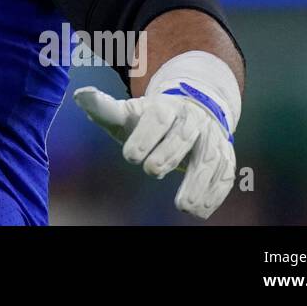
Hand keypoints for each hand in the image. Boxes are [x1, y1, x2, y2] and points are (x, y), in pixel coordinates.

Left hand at [74, 82, 236, 219]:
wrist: (190, 112)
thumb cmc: (148, 119)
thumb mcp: (126, 112)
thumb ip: (104, 107)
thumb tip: (81, 95)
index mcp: (165, 106)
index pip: (157, 117)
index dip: (145, 135)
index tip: (129, 155)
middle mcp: (192, 119)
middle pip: (184, 135)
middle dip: (169, 154)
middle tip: (151, 171)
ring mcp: (212, 137)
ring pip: (210, 156)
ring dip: (198, 182)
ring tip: (183, 205)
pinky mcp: (225, 155)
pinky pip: (225, 173)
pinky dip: (215, 192)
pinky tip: (200, 210)